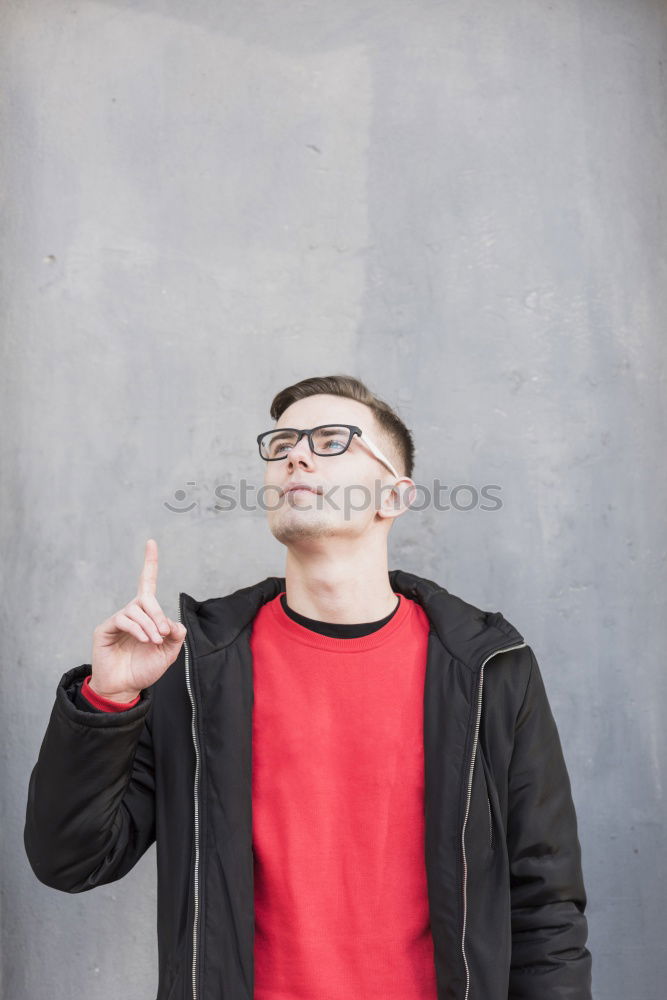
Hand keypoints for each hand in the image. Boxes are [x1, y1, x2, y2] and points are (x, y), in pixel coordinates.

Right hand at [90, 539, 185, 701]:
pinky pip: (123, 619)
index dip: (149, 563)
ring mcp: (117, 620)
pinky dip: (137, 628)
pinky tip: (144, 640)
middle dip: (157, 613)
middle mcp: (131, 613)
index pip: (147, 583)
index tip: (151, 543)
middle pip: (146, 597)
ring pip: (136, 610)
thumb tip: (174, 623)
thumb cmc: (144, 669)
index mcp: (147, 615)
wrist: (125, 688)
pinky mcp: (105, 629)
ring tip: (154, 642)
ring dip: (149, 625)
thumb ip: (176, 637)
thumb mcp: (168, 654)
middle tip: (164, 633)